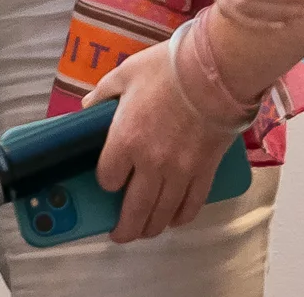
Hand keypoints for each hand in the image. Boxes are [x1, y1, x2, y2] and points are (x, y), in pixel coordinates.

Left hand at [91, 31, 243, 244]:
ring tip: (144, 231)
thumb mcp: (124, 74)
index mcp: (125, 139)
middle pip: (134, 209)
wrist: (214, 72)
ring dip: (151, 228)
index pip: (108, 178)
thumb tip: (88, 108)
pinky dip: (181, 218)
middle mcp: (150, 163)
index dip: (106, 181)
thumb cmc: (167, 69)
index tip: (108, 179)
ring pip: (162, 214)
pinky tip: (174, 219)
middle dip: (125, 227)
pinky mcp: (205, 172)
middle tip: (119, 234)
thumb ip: (103, 94)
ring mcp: (180, 172)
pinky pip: (192, 206)